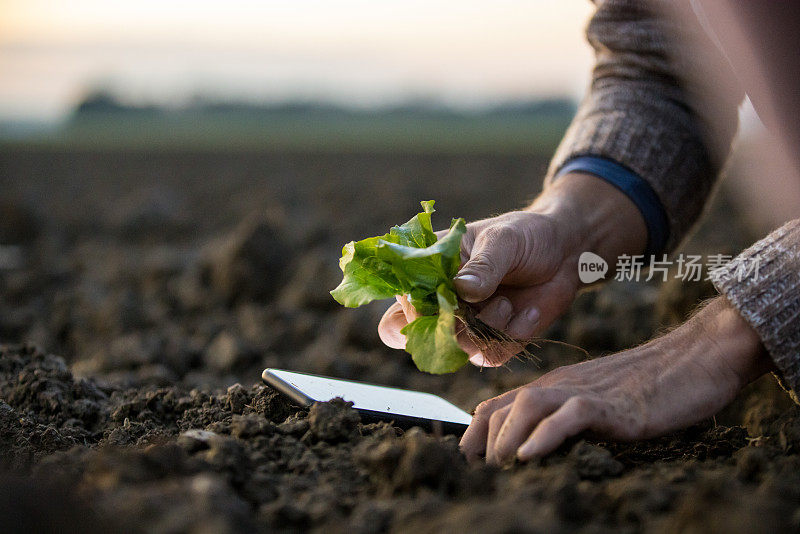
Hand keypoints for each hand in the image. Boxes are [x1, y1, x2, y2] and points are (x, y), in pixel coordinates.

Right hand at [378, 172, 647, 365]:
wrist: (566, 253)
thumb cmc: (526, 236)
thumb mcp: (504, 240)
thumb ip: (484, 266)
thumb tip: (462, 290)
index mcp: (431, 269)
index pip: (403, 297)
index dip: (412, 308)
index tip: (442, 301)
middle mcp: (443, 301)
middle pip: (419, 336)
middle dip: (447, 329)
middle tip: (472, 310)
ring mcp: (467, 324)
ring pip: (458, 349)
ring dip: (486, 327)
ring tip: (507, 299)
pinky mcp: (493, 342)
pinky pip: (491, 355)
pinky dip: (512, 335)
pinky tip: (527, 310)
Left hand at [460, 296, 773, 464]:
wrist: (695, 357)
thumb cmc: (651, 386)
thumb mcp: (598, 402)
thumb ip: (568, 418)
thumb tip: (542, 450)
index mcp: (555, 386)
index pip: (498, 404)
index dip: (474, 433)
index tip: (466, 461)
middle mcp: (561, 385)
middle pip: (503, 406)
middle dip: (481, 441)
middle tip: (476, 473)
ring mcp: (584, 391)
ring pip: (526, 405)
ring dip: (505, 439)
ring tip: (498, 468)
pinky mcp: (611, 402)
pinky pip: (569, 416)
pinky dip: (544, 435)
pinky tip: (529, 455)